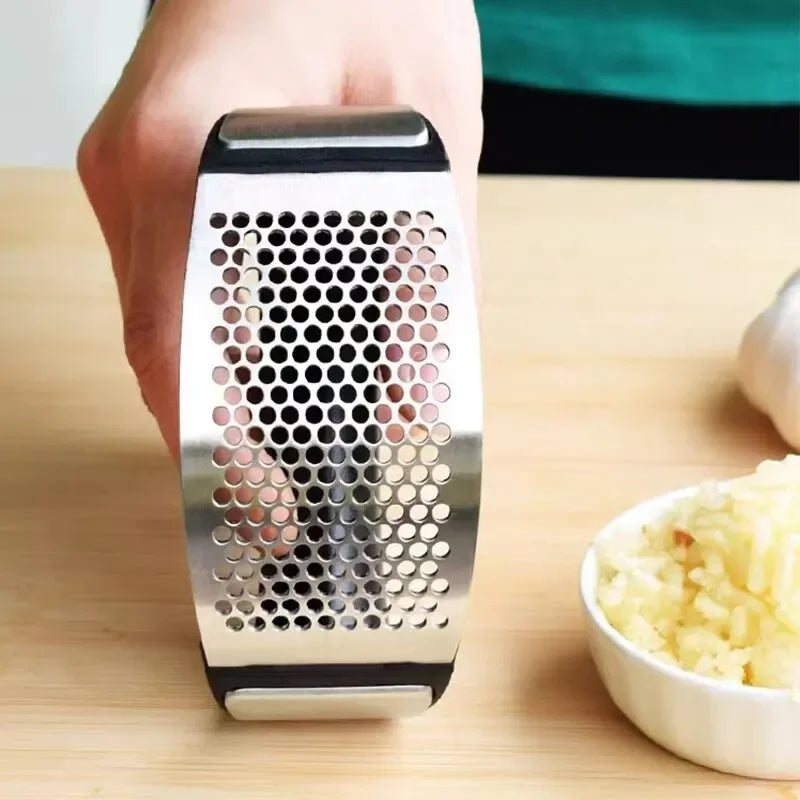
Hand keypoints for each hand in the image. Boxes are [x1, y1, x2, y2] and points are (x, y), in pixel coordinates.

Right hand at [78, 0, 482, 460]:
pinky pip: (173, 289)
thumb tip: (417, 393)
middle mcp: (140, 170)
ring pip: (162, 326)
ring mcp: (135, 175)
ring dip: (213, 405)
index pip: (177, 335)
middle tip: (271, 514)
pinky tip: (256, 388)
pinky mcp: (155, 179)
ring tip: (271, 471)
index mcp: (191, 145)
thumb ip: (428, 267)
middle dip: (215, 444)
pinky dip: (213, 354)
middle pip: (159, 347)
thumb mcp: (433, 128)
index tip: (258, 505)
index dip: (213, 442)